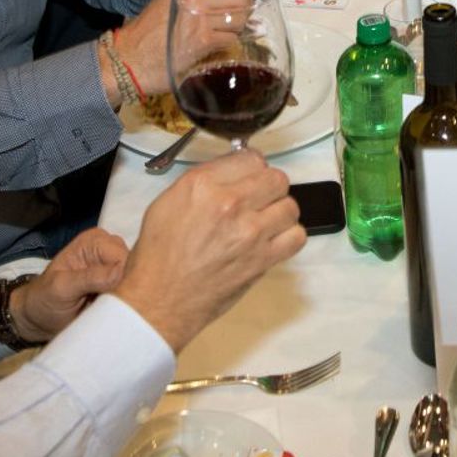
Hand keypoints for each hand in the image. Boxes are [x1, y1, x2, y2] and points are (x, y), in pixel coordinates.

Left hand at [11, 228, 130, 341]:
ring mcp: (116, 267)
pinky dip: (129, 302)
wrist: (37, 319)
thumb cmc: (43, 299)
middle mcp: (109, 249)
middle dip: (130, 287)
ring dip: (130, 296)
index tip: (118, 298)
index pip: (123, 256)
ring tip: (115, 310)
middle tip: (115, 307)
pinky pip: (135, 291)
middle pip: (135, 266)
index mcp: (95, 241)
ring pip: (138, 280)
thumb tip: (120, 272)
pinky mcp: (119, 284)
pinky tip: (121, 311)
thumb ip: (90, 278)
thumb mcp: (61, 288)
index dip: (125, 277)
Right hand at [110, 0, 251, 100]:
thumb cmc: (149, 30)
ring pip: (241, 17)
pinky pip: (231, 38)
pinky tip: (214, 44)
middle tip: (235, 17)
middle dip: (244, 8)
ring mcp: (200, 17)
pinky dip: (226, 43)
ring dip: (236, 27)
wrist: (131, 57)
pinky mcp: (203, 40)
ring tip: (222, 32)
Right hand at [114, 151, 306, 350]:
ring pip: (290, 205)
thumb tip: (234, 171)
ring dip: (280, 211)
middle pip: (276, 178)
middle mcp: (229, 203)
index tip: (248, 178)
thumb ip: (205, 180)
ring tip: (265, 221)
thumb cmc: (160, 254)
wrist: (160, 299)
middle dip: (268, 187)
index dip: (251, 168)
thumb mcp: (168, 201)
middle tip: (258, 199)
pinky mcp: (263, 259)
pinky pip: (296, 236)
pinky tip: (273, 239)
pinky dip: (289, 236)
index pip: (250, 158)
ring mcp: (250, 232)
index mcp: (202, 185)